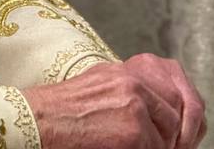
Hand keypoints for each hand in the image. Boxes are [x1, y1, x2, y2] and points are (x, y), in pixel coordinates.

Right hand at [22, 55, 206, 148]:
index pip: (169, 93)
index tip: (175, 134)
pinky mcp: (134, 130)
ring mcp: (135, 105)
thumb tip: (148, 111)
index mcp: (124, 73)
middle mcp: (133, 84)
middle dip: (175, 135)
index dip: (175, 118)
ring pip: (169, 134)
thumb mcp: (95, 88)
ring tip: (150, 148)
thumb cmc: (58, 113)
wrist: (37, 121)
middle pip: (175, 112)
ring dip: (162, 146)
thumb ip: (121, 92)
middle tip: (172, 146)